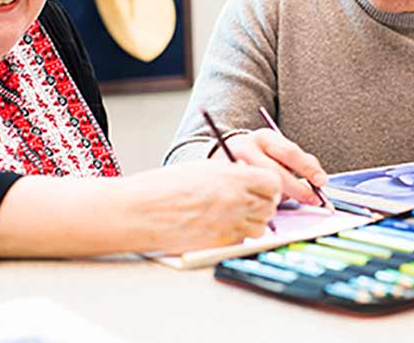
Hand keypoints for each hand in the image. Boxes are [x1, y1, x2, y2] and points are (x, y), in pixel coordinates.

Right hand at [122, 161, 281, 251]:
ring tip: (231, 216)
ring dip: (252, 222)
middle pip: (270, 206)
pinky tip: (218, 228)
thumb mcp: (203, 169)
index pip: (273, 182)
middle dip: (263, 205)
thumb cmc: (164, 187)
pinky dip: (236, 236)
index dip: (269, 186)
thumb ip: (231, 174)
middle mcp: (237, 199)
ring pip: (260, 226)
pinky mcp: (220, 244)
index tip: (261, 187)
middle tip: (248, 203)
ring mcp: (230, 223)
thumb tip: (249, 179)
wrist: (140, 211)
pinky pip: (242, 240)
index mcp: (234, 175)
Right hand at [214, 128, 327, 204]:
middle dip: (298, 188)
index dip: (307, 168)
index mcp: (264, 138)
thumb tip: (319, 181)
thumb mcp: (277, 148)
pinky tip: (265, 208)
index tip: (321, 181)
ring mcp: (233, 165)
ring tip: (284, 202)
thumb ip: (298, 160)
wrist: (222, 153)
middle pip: (276, 172)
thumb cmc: (259, 154)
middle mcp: (248, 148)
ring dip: (278, 198)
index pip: (289, 152)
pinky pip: (248, 198)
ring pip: (262, 187)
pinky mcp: (224, 181)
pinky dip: (262, 206)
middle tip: (312, 199)